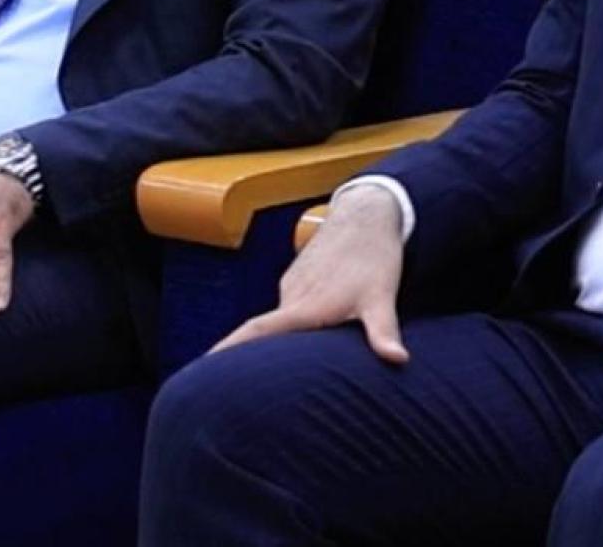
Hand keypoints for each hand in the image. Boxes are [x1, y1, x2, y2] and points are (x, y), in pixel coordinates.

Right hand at [211, 184, 407, 362]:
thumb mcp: (382, 297)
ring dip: (280, 344)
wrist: (368, 214)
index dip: (227, 351)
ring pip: (281, 322)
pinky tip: (308, 337)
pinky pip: (291, 309)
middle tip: (236, 388)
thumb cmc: (374, 257)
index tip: (203, 368)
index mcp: (304, 306)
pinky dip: (294, 326)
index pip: (256, 332)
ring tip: (282, 370)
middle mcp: (291, 296)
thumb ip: (384, 331)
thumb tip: (399, 359)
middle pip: (262, 335)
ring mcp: (293, 286)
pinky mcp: (299, 279)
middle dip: (247, 358)